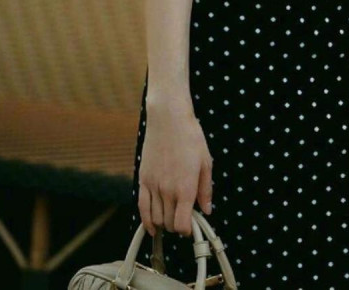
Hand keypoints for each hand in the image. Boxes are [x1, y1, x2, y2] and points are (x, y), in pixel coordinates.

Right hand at [137, 103, 212, 237]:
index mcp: (185, 188)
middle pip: (168, 224)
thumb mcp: (205, 163)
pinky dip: (146, 221)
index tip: (191, 225)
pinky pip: (141, 207)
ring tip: (171, 216)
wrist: (168, 119)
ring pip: (155, 218)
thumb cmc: (190, 137)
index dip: (187, 230)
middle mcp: (167, 190)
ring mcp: (153, 185)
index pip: (181, 225)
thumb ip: (205, 190)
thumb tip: (207, 210)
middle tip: (183, 216)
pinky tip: (151, 227)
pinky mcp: (143, 179)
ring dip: (163, 222)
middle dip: (177, 225)